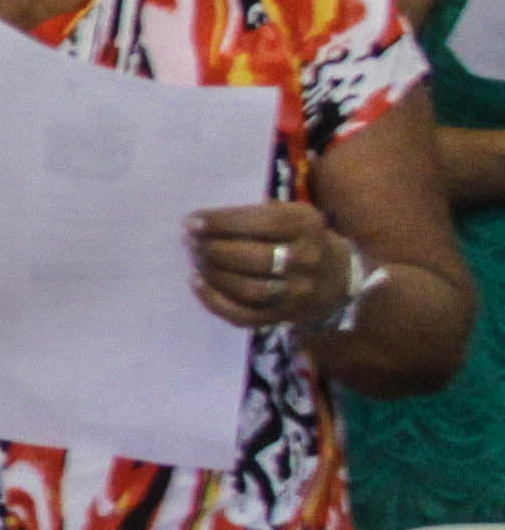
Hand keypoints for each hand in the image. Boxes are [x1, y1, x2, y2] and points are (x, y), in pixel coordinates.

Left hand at [186, 200, 353, 334]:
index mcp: (307, 227)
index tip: (192, 221)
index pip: (264, 223)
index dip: (223, 222)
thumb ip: (258, 212)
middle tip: (190, 242)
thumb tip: (205, 218)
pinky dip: (216, 302)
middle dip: (214, 249)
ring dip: (214, 274)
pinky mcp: (285, 316)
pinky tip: (197, 283)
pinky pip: (246, 316)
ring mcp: (298, 293)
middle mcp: (307, 260)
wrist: (339, 278)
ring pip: (249, 289)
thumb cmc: (300, 237)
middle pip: (254, 258)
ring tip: (194, 259)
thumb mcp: (292, 214)